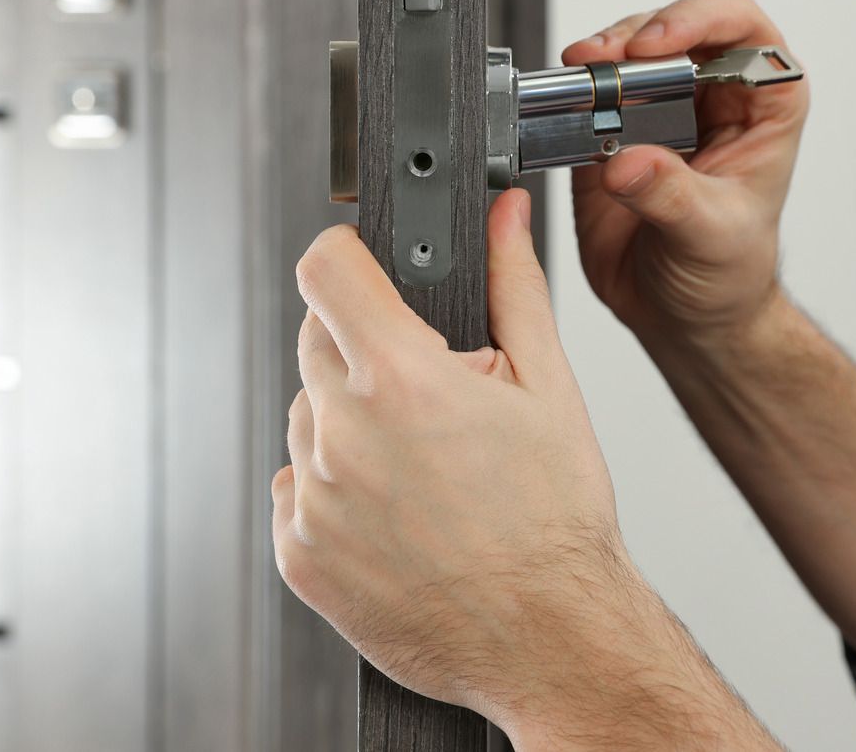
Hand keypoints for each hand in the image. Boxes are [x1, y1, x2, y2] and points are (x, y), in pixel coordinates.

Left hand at [276, 191, 781, 748]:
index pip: (324, 270)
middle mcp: (344, 435)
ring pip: (308, 419)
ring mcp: (314, 500)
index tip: (361, 269)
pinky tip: (398, 513)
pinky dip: (335, 490)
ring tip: (422, 467)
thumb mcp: (549, 387)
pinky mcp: (299, 556)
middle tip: (428, 395)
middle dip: (365, 350)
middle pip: (315, 342)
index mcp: (402, 380)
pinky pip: (299, 490)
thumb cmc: (556, 522)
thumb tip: (503, 217)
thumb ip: (514, 286)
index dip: (345, 257)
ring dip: (350, 423)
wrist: (551, 638)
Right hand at [562, 0, 807, 342]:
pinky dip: (568, 95)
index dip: (699, 19)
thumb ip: (671, 197)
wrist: (684, 318)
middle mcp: (710, 97)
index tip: (655, 45)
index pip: (742, 29)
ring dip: (596, 61)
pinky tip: (560, 108)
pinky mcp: (611, 132)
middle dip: (633, 36)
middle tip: (602, 64)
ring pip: (625, 52)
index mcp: (761, 107)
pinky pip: (585, 95)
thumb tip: (628, 161)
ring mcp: (658, 111)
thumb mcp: (711, 238)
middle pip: (673, 28)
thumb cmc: (727, 275)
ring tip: (577, 80)